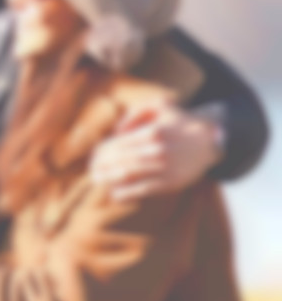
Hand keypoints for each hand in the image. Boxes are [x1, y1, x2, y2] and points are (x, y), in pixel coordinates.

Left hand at [90, 101, 220, 201]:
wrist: (209, 142)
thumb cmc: (178, 123)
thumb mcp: (160, 107)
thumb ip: (135, 113)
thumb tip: (117, 131)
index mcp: (152, 132)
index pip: (118, 144)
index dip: (102, 153)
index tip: (94, 157)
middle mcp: (158, 150)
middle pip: (120, 160)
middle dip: (102, 166)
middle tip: (92, 171)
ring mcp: (164, 168)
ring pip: (128, 175)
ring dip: (109, 179)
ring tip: (97, 181)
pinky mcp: (170, 182)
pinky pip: (143, 189)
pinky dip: (126, 193)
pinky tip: (115, 193)